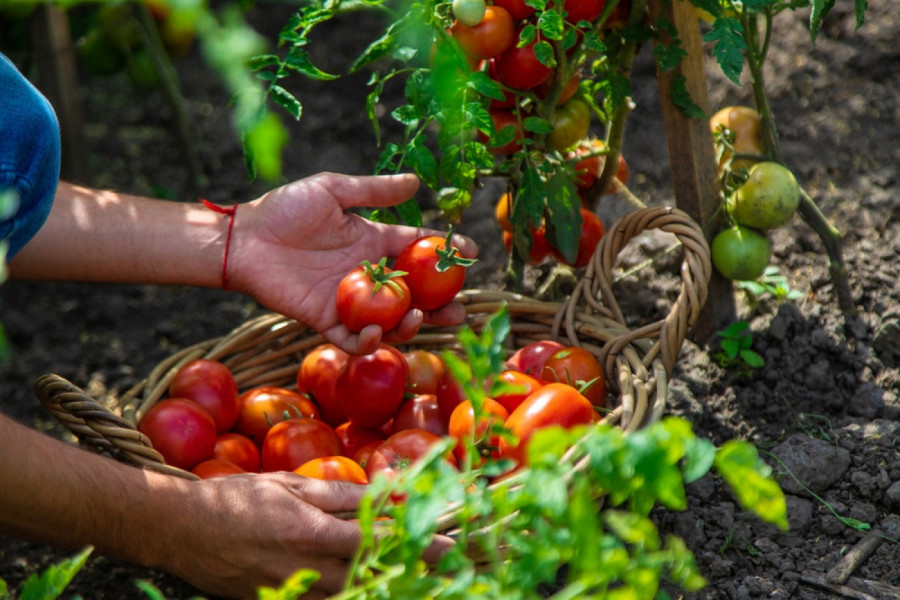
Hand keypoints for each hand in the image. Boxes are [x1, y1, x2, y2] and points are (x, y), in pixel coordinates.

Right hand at [161, 473, 452, 598]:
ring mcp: (293, 593)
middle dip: (413, 572)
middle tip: (449, 566)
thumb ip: (337, 493)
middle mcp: (309, 570)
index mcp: (313, 534)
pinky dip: (349, 596)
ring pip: (352, 597)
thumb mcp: (290, 484)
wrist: (181, 530)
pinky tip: (367, 585)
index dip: (420, 544)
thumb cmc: (236, 499)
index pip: (381, 541)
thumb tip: (380, 493)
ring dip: (385, 587)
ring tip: (414, 576)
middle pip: (375, 576)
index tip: (453, 546)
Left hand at [228, 173, 477, 354]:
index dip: (444, 252)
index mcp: (372, 242)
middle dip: (439, 304)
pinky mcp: (326, 321)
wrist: (246, 240)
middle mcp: (367, 275)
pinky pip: (353, 339)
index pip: (417, 250)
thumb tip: (416, 182)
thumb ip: (374, 192)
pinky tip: (378, 333)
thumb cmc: (285, 209)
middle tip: (459, 308)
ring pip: (389, 321)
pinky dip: (369, 342)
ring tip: (420, 318)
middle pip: (413, 294)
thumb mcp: (332, 191)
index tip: (470, 252)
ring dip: (410, 325)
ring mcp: (349, 301)